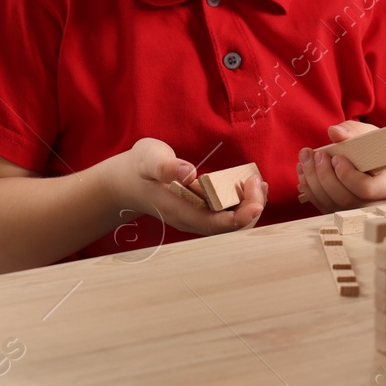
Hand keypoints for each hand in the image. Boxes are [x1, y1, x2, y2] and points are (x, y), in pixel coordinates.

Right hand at [108, 138, 266, 235]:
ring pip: (231, 222)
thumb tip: (188, 173)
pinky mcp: (200, 210)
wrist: (125, 182)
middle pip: (229, 226)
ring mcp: (196, 217)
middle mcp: (191, 219)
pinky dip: (243, 201)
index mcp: (179, 210)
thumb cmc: (138, 168)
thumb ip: (166, 166)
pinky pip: (227, 213)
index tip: (255, 203)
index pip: (214, 224)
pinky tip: (251, 185)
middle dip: (250, 208)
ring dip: (249, 205)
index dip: (239, 218)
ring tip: (259, 182)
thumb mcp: (148, 159)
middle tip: (258, 181)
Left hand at [297, 121, 385, 212]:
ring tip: (306, 156)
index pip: (366, 190)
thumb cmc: (378, 149)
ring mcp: (355, 210)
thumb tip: (333, 132)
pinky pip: (321, 204)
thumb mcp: (371, 135)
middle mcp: (373, 204)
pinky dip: (308, 186)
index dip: (347, 176)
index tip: (336, 157)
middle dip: (325, 176)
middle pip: (345, 199)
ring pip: (330, 204)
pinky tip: (303, 167)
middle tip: (318, 154)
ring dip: (312, 180)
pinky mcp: (340, 210)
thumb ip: (353, 132)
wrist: (376, 163)